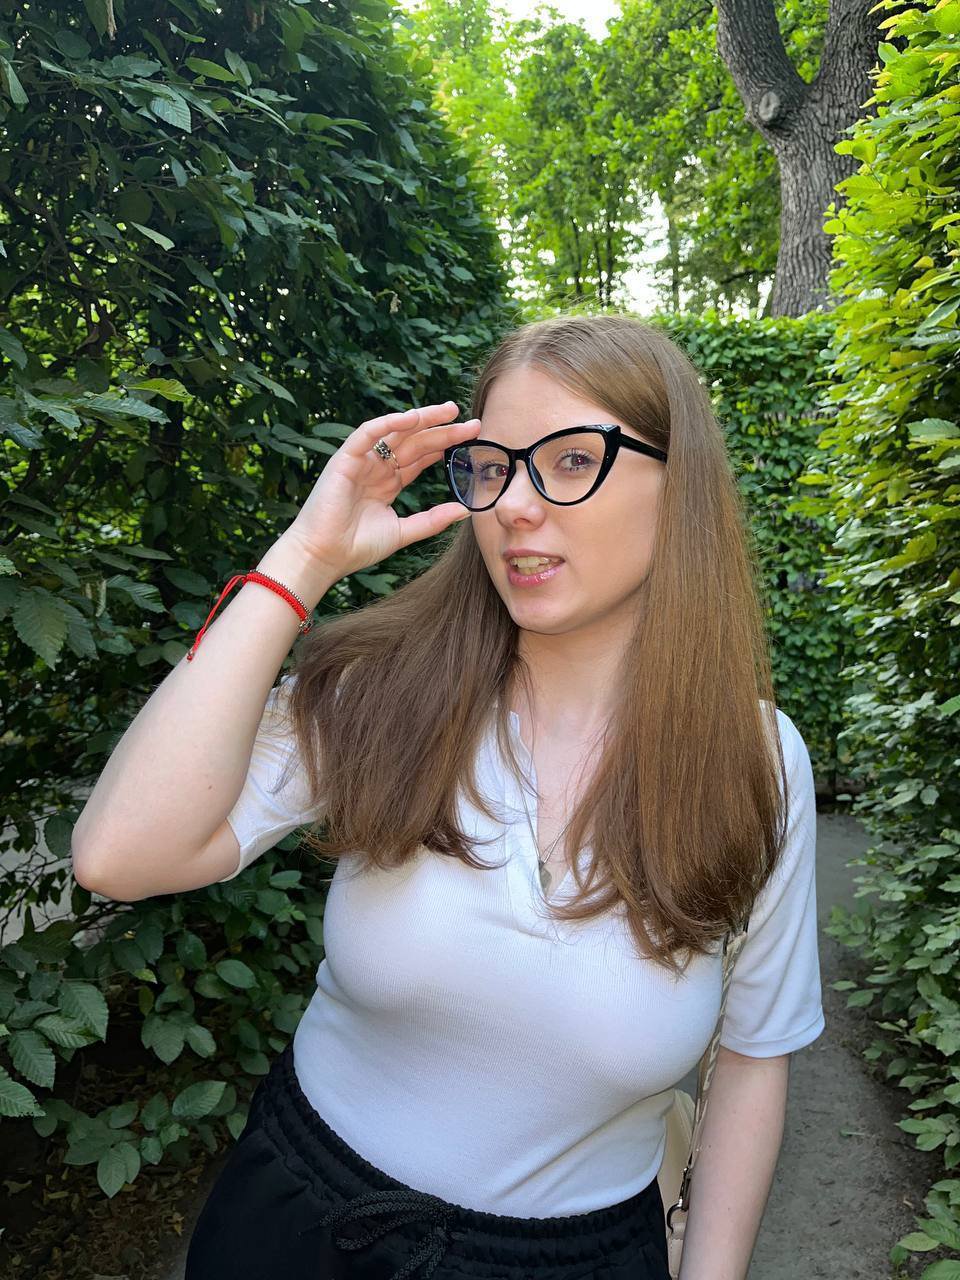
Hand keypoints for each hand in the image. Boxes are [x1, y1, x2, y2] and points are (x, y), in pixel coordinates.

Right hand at [284, 401, 480, 579]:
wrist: (324, 557)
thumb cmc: (357, 547)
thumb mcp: (403, 532)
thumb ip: (432, 520)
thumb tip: (465, 510)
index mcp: (388, 483)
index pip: (421, 458)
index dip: (445, 446)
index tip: (472, 440)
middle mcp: (376, 468)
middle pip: (415, 442)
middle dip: (443, 430)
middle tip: (472, 423)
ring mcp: (361, 462)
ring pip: (396, 432)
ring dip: (422, 419)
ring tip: (449, 411)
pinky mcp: (344, 460)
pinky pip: (367, 434)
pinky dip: (388, 423)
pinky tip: (412, 417)